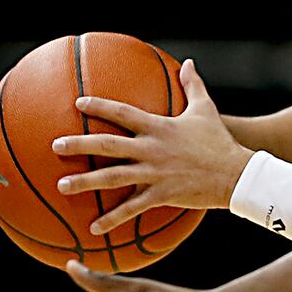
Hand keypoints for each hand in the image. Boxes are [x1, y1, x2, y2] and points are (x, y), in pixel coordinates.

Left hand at [53, 60, 252, 233]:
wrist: (237, 173)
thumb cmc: (220, 141)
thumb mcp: (206, 110)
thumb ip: (193, 85)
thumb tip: (189, 62)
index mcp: (159, 127)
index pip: (123, 112)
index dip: (99, 105)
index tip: (78, 102)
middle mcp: (152, 148)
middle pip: (108, 144)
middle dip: (79, 144)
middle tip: (55, 146)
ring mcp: (154, 172)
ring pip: (112, 176)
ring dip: (85, 182)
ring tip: (62, 186)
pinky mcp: (161, 194)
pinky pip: (131, 208)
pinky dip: (112, 219)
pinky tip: (93, 228)